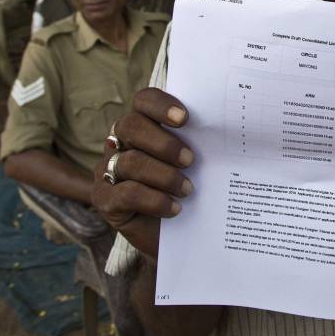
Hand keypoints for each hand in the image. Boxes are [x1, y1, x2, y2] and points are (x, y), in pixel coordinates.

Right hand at [90, 88, 194, 260]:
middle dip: (164, 143)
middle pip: (131, 126)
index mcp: (144, 124)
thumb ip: (202, 142)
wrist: (177, 235)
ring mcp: (108, 169)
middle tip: (190, 160)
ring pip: (131, 161)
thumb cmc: (188, 188)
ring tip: (188, 189)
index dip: (161, 105)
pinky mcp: (104, 199)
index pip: (144, 101)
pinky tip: (175, 208)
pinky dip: (155, 200)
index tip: (186, 119)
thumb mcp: (197, 163)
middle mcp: (120, 141)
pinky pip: (126, 193)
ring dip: (165, 176)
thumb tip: (230, 127)